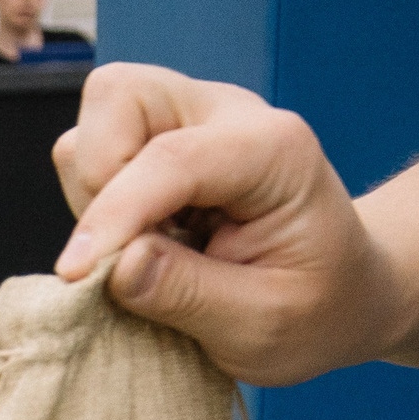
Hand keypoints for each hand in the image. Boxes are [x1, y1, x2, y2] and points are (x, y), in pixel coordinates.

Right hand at [49, 63, 405, 384]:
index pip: (172, 159)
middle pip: (118, 95)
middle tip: (125, 250)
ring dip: (94, 197)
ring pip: (94, 124)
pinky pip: (91, 156)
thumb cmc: (315, 308)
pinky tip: (144, 241)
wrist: (342, 292)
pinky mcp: (159, 143)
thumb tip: (114, 267)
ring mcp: (189, 122)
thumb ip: (188, 294)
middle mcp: (226, 115)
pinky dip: (96, 205)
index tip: (76, 276)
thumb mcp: (265, 325)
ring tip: (149, 252)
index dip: (114, 215)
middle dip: (97, 176)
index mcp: (274, 149)